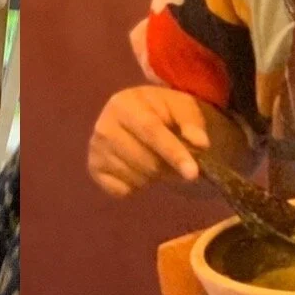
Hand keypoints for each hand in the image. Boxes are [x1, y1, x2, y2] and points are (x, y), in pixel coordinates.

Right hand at [88, 86, 209, 196]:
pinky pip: (122, 190)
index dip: (174, 153)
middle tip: (177, 162)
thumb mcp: (182, 107)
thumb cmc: (162, 111)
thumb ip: (192, 123)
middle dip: (168, 167)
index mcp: (124, 104)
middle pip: (145, 160)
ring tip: (155, 160)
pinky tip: (138, 169)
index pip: (151, 131)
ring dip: (154, 176)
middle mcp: (103, 125)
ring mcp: (95, 149)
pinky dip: (136, 186)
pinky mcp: (93, 169)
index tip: (193, 173)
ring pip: (136, 177)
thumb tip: (201, 143)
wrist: (136, 115)